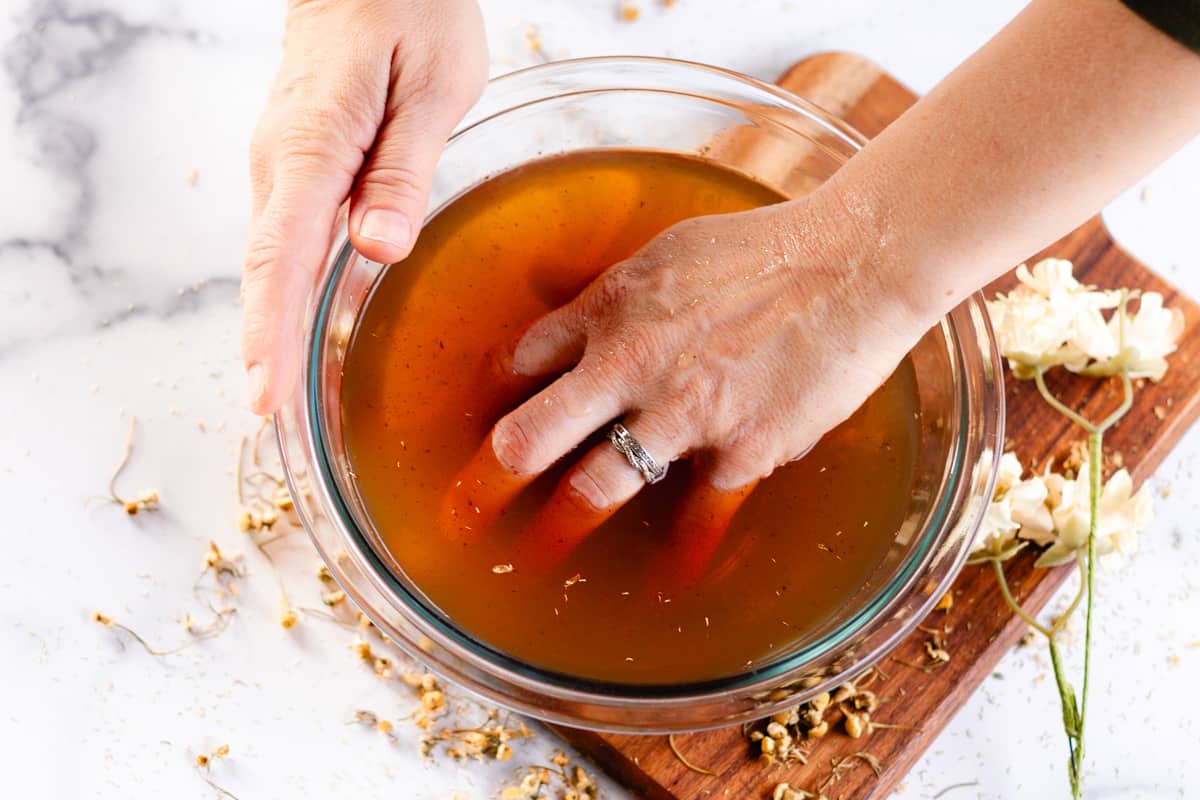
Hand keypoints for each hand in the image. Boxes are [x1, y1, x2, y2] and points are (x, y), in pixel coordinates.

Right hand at [242, 0, 486, 413]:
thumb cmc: (409, 11)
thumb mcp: (432, 86)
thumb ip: (402, 170)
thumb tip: (377, 249)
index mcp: (314, 146)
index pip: (283, 255)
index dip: (271, 331)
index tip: (265, 393)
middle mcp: (283, 162)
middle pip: (266, 269)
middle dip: (265, 346)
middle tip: (270, 419)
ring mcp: (283, 162)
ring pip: (272, 258)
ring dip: (272, 326)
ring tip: (278, 397)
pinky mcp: (299, 162)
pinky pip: (287, 237)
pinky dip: (285, 290)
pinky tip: (294, 328)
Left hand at [445, 192, 925, 556]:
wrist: (853, 266)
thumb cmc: (763, 249)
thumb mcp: (668, 251)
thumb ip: (612, 290)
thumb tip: (567, 306)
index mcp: (609, 310)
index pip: (520, 362)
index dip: (492, 400)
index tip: (479, 428)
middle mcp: (630, 365)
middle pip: (529, 437)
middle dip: (486, 483)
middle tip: (461, 517)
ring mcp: (682, 413)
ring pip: (595, 488)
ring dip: (558, 530)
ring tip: (533, 557)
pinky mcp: (741, 448)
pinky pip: (699, 517)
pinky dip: (684, 553)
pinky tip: (672, 581)